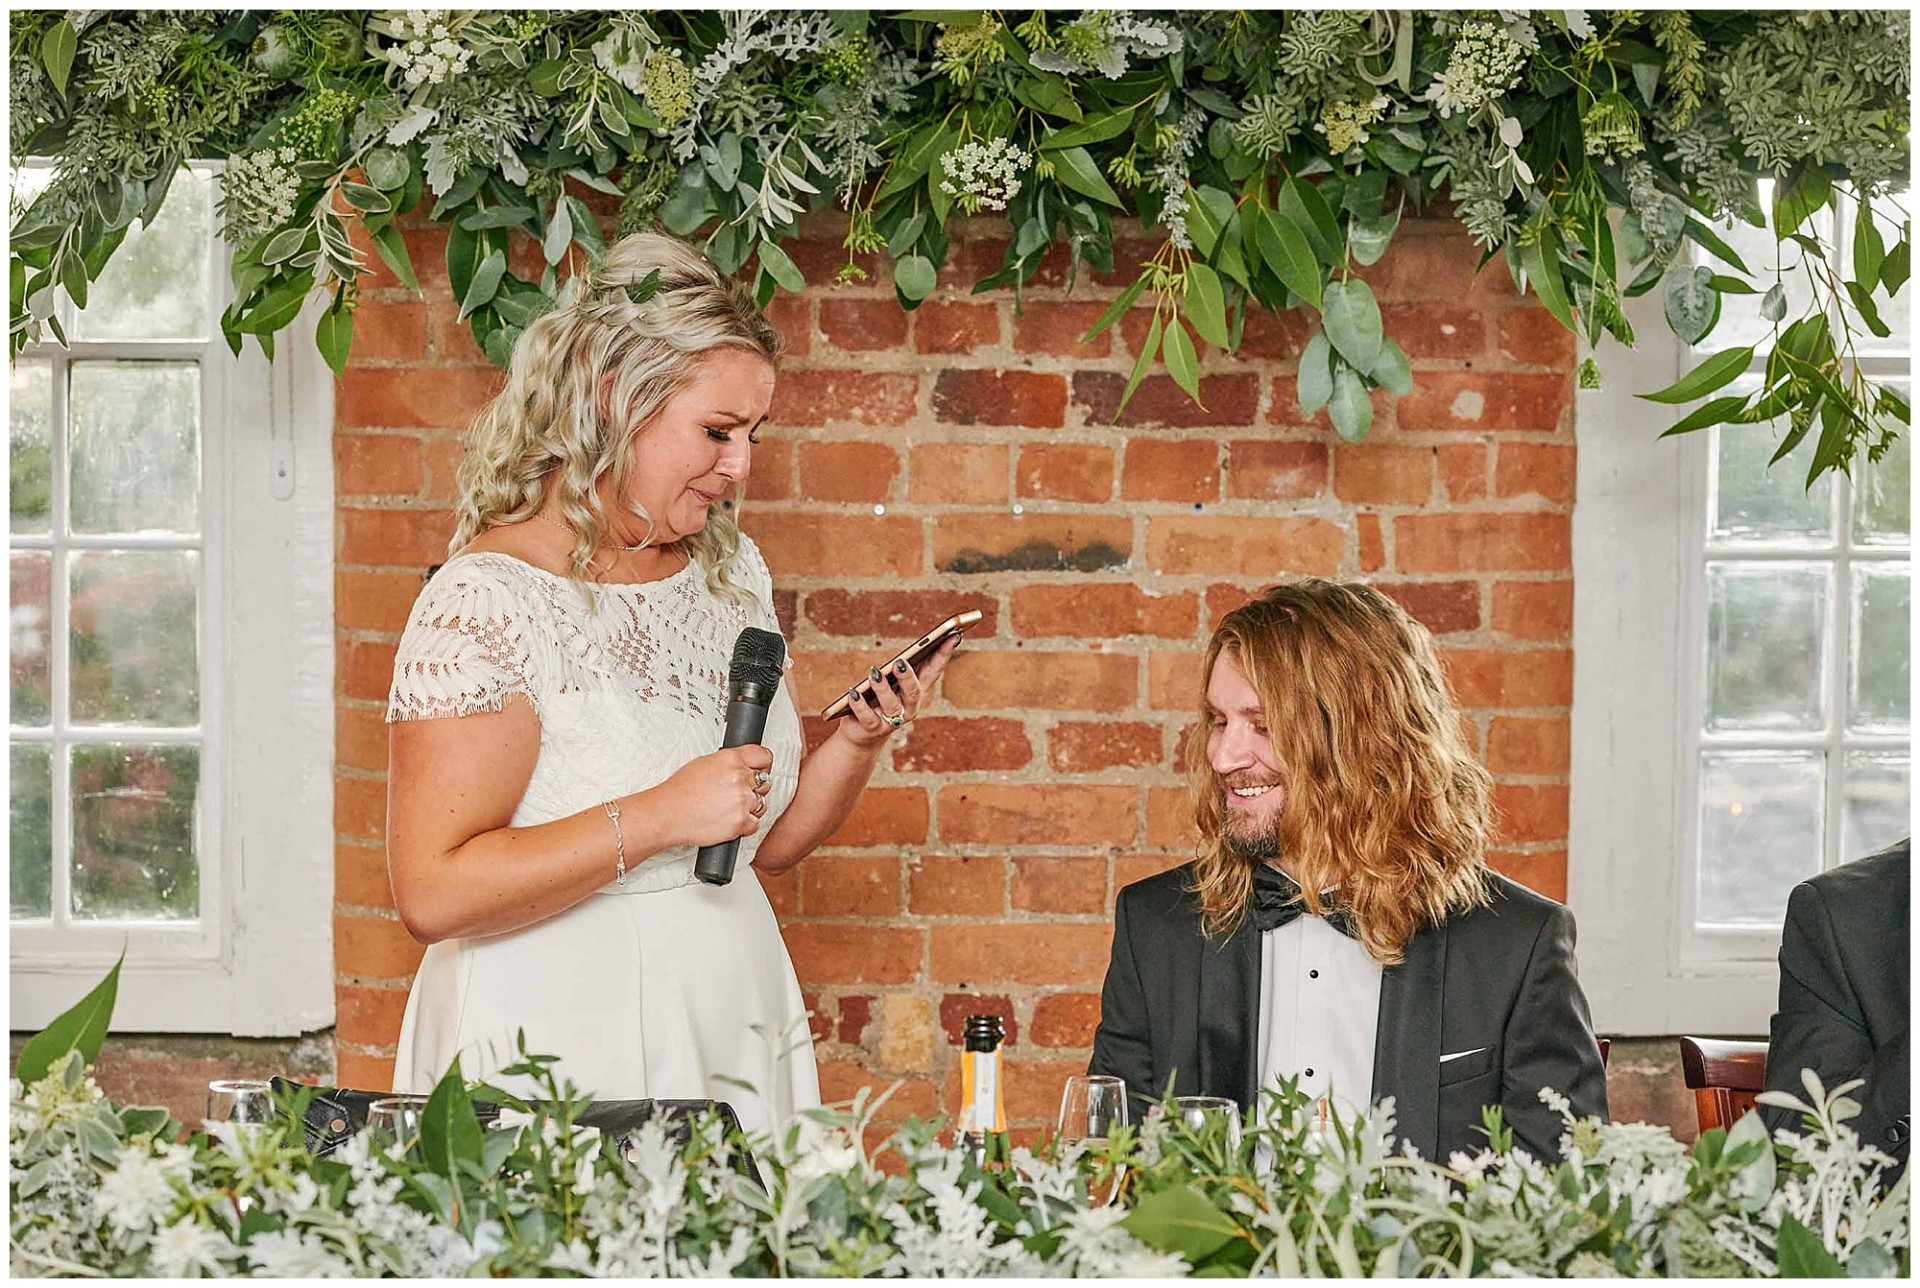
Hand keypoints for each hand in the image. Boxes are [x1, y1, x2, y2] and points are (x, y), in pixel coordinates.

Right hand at [648, 744, 774, 847]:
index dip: (763, 765)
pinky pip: (754, 824)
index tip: (760, 771)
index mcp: (731, 758)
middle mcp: (739, 777)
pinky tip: (727, 820)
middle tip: (735, 795)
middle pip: (765, 782)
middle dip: (753, 789)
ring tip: (727, 809)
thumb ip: (729, 763)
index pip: (764, 756)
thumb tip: (743, 766)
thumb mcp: (704, 763)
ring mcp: (742, 800)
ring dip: (749, 808)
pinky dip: (743, 826)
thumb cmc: (679, 791)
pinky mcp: (741, 821)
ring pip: (761, 804)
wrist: (667, 814)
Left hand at [837, 634, 961, 750]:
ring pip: (891, 705)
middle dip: (907, 677)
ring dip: (883, 689)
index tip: (952, 636)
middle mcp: (909, 708)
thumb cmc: (882, 698)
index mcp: (919, 692)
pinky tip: (854, 693)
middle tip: (900, 662)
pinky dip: (860, 705)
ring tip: (874, 673)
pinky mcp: (872, 729)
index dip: (943, 655)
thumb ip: (904, 667)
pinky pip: (868, 717)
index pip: (934, 671)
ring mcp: (892, 721)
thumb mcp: (895, 682)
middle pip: (913, 692)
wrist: (864, 733)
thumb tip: (910, 650)